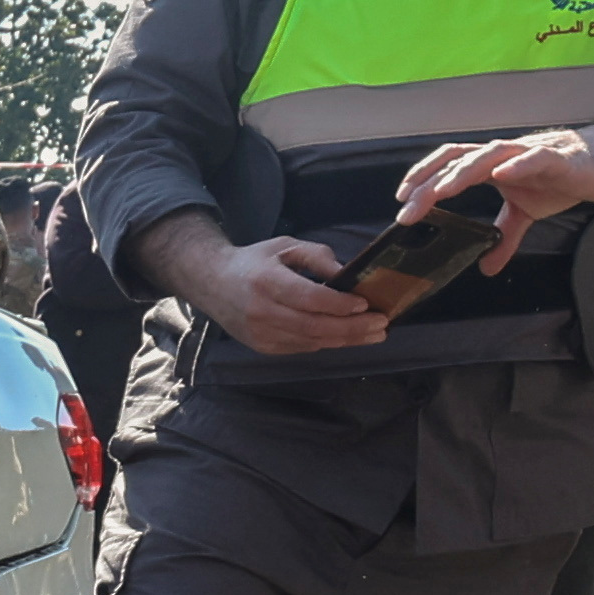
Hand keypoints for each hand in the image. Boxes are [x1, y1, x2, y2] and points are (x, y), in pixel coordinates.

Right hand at [178, 231, 390, 355]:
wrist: (213, 284)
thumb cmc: (253, 262)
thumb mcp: (285, 246)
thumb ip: (318, 257)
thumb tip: (349, 276)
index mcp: (265, 281)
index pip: (309, 298)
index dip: (339, 304)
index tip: (364, 304)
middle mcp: (261, 311)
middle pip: (314, 326)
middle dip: (352, 327)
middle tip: (381, 324)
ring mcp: (260, 333)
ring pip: (311, 342)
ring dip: (346, 339)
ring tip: (374, 334)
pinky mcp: (262, 347)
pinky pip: (302, 348)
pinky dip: (327, 342)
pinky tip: (347, 336)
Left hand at [392, 128, 593, 272]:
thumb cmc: (562, 177)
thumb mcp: (526, 212)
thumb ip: (503, 237)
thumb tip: (486, 267)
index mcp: (492, 166)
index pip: (449, 165)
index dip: (424, 178)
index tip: (402, 201)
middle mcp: (504, 155)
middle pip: (459, 160)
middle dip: (431, 183)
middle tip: (409, 207)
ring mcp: (529, 153)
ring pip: (491, 155)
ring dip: (464, 171)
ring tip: (443, 190)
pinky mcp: (558, 158)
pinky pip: (535, 158)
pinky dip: (518, 165)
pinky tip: (503, 175)